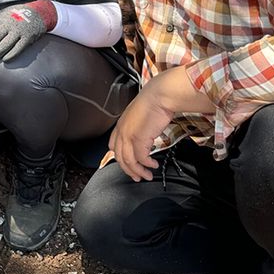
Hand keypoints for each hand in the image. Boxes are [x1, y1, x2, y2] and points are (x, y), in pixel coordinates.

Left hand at [0, 0, 56, 64]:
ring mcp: (18, 31)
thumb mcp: (2, 12)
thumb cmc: (17, 13)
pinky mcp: (28, 38)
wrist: (38, 13)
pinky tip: (4, 60)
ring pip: (3, 46)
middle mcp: (8, 24)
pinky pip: (17, 49)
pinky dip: (10, 56)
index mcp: (0, 18)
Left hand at [108, 66, 210, 181]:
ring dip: (138, 171)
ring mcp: (128, 136)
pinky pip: (141, 158)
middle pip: (120, 157)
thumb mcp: (141, 115)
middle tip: (138, 177)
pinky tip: (153, 165)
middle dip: (129, 170)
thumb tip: (146, 135)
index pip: (114, 146)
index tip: (128, 165)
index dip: (120, 158)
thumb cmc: (154, 102)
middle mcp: (121, 131)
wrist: (159, 95)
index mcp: (120, 125)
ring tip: (147, 175)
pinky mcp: (139, 139)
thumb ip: (139, 126)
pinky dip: (146, 164)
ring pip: (129, 161)